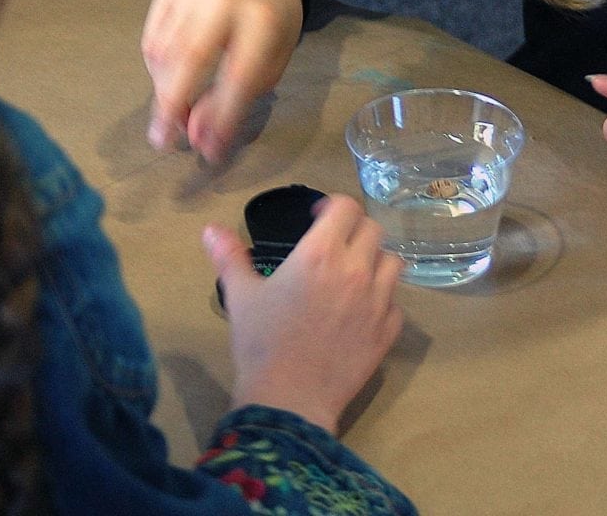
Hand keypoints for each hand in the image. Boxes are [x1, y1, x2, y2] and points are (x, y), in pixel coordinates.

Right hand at [141, 0, 303, 160]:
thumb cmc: (271, 23)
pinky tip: (171, 78)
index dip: (223, 117)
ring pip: (164, 52)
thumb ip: (240, 98)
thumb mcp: (271, 62)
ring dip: (165, 91)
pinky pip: (152, 39)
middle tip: (163, 141)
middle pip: (190, 58)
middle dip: (174, 105)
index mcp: (262, 17)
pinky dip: (157, 68)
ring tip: (176, 112)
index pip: (239, 75)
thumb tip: (199, 137)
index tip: (210, 151)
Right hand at [203, 195, 404, 434]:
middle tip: (335, 244)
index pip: (346, 207)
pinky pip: (396, 303)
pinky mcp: (388, 331)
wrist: (289, 400)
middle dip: (354, 230)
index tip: (318, 216)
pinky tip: (364, 310)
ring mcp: (377, 301)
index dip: (333, 205)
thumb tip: (210, 229)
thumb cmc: (261, 344)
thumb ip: (229, 257)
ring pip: (392, 262)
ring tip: (355, 273)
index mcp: (319, 254)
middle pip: (373, 229)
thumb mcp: (240, 296)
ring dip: (375, 260)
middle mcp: (355, 270)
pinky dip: (383, 300)